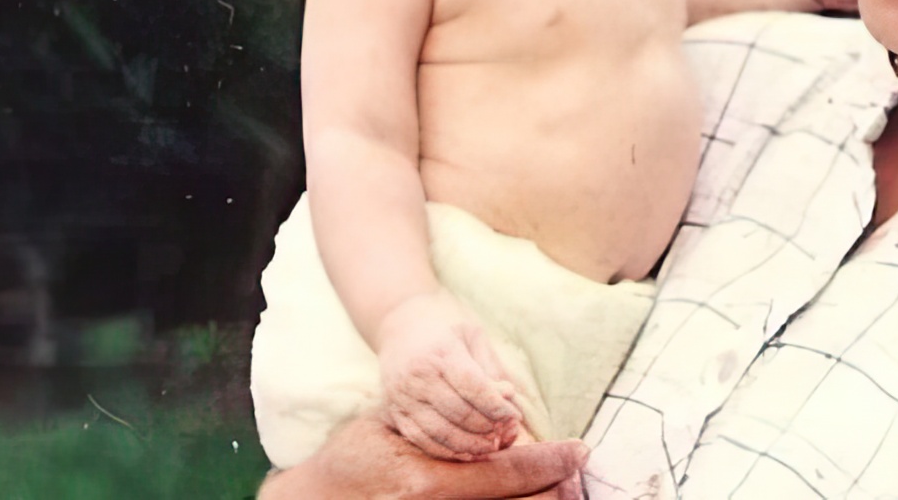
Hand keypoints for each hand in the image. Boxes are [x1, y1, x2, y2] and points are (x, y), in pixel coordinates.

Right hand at [260, 413, 586, 499]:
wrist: (318, 499)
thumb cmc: (356, 454)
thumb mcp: (396, 424)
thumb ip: (448, 420)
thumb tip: (503, 406)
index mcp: (427, 477)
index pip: (506, 470)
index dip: (550, 460)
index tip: (579, 451)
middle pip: (514, 499)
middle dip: (552, 485)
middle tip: (575, 472)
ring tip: (562, 487)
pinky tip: (529, 498)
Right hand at [375, 290, 524, 460]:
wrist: (399, 323)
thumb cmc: (444, 328)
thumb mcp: (472, 334)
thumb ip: (490, 367)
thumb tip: (507, 397)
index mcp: (441, 352)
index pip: (474, 387)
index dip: (497, 406)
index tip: (514, 416)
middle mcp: (418, 376)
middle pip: (458, 413)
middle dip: (487, 428)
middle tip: (504, 432)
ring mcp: (402, 396)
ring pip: (439, 433)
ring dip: (468, 445)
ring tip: (489, 446)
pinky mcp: (392, 411)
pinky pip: (420, 440)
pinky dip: (445, 451)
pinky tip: (465, 451)